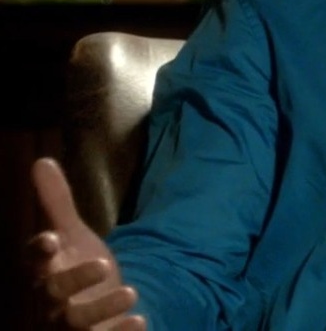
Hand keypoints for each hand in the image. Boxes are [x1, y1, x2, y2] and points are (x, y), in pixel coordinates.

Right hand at [28, 157, 146, 330]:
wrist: (98, 307)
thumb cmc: (78, 267)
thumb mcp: (73, 235)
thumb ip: (57, 203)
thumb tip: (41, 161)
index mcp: (46, 269)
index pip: (34, 261)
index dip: (40, 251)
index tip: (51, 239)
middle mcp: (53, 299)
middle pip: (54, 293)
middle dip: (75, 279)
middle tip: (104, 263)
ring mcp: (70, 323)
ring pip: (76, 322)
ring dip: (101, 308)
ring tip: (131, 292)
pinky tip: (140, 321)